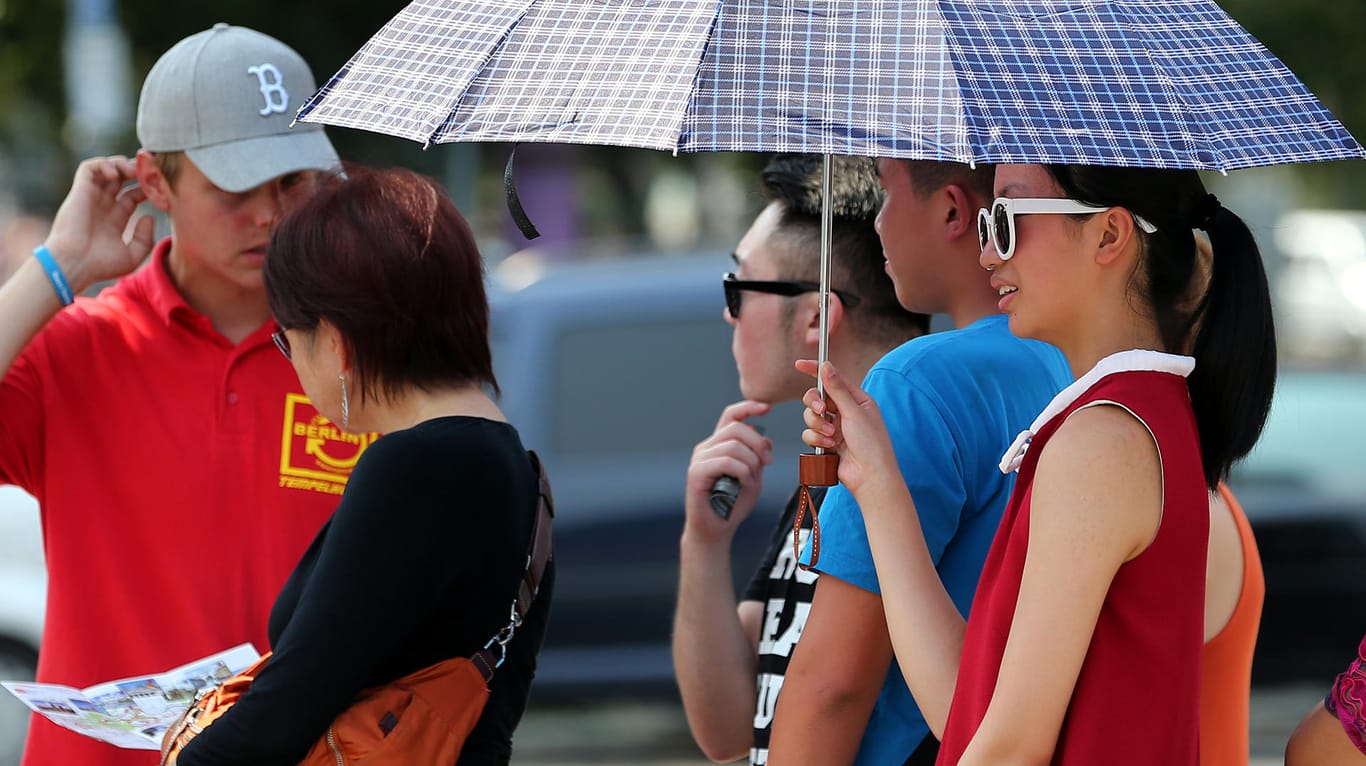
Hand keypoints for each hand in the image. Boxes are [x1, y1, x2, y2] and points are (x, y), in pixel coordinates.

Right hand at [42, 156, 154, 292]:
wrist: (73, 264)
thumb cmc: (99, 265)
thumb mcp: (131, 256)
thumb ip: (145, 238)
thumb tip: (149, 216)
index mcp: (115, 219)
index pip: (133, 195)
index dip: (147, 189)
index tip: (160, 190)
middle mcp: (103, 205)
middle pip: (122, 179)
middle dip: (136, 171)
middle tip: (149, 173)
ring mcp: (91, 197)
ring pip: (106, 169)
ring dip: (121, 164)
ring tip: (133, 172)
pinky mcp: (79, 191)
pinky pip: (89, 168)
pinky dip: (103, 164)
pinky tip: (116, 174)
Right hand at [683, 400, 773, 542]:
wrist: (716, 530)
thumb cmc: (733, 504)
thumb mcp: (753, 475)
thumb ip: (757, 456)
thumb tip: (764, 437)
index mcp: (719, 445)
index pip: (730, 416)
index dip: (748, 407)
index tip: (767, 408)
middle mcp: (706, 448)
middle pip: (736, 428)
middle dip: (758, 443)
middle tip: (767, 462)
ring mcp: (699, 460)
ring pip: (733, 445)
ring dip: (751, 463)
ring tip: (751, 480)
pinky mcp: (696, 473)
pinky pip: (726, 462)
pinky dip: (742, 472)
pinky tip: (744, 483)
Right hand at [796, 360, 896, 495]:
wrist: (869, 476)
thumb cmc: (872, 445)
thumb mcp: (854, 412)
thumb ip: (837, 389)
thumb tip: (826, 366)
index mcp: (856, 400)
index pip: (833, 379)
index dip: (816, 370)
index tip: (800, 365)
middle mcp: (844, 412)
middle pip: (816, 398)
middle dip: (815, 405)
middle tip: (822, 411)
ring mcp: (834, 428)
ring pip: (810, 417)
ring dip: (818, 426)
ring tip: (831, 436)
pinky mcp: (826, 442)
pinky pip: (809, 434)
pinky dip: (816, 440)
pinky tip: (829, 447)